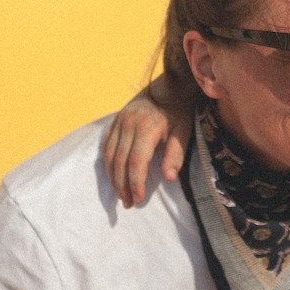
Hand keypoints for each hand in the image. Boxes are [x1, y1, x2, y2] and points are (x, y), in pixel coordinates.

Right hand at [102, 83, 191, 206]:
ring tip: (121, 195)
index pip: (136, 161)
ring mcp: (119, 121)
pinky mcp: (115, 121)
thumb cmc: (178, 111)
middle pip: (119, 161)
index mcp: (147, 127)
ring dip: (113, 178)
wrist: (167, 86)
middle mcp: (128, 123)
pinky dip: (107, 164)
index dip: (135, 182)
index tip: (139, 199)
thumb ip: (175, 154)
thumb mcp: (183, 131)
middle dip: (123, 185)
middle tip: (129, 204)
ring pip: (109, 155)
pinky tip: (113, 176)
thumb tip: (169, 178)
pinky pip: (106, 146)